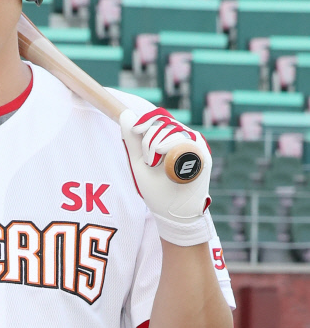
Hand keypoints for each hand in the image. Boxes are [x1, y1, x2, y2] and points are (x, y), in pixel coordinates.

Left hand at [120, 107, 212, 245]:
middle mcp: (185, 138)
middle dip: (148, 139)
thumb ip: (133, 141)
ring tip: (155, 165)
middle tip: (148, 160)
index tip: (136, 131)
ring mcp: (195, 145)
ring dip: (155, 145)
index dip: (145, 120)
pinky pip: (185, 140)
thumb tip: (125, 114)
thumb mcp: (139, 163)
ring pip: (171, 129)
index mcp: (171, 138)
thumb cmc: (157, 190)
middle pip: (163, 121)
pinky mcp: (202, 154)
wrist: (172, 212)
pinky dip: (170, 147)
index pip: (158, 117)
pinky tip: (165, 162)